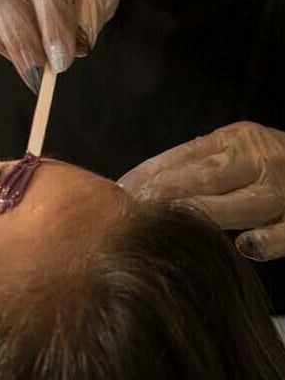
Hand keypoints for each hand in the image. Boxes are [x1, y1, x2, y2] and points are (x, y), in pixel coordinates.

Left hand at [119, 122, 284, 260]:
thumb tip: (133, 188)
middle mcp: (259, 159)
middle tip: (132, 211)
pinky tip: (244, 246)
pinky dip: (268, 240)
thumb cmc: (264, 166)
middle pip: (207, 177)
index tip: (117, 191)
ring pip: (243, 203)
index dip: (148, 174)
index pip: (184, 155)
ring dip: (205, 215)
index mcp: (235, 140)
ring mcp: (283, 189)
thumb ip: (194, 165)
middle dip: (165, 194)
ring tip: (170, 225)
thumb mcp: (232, 151)